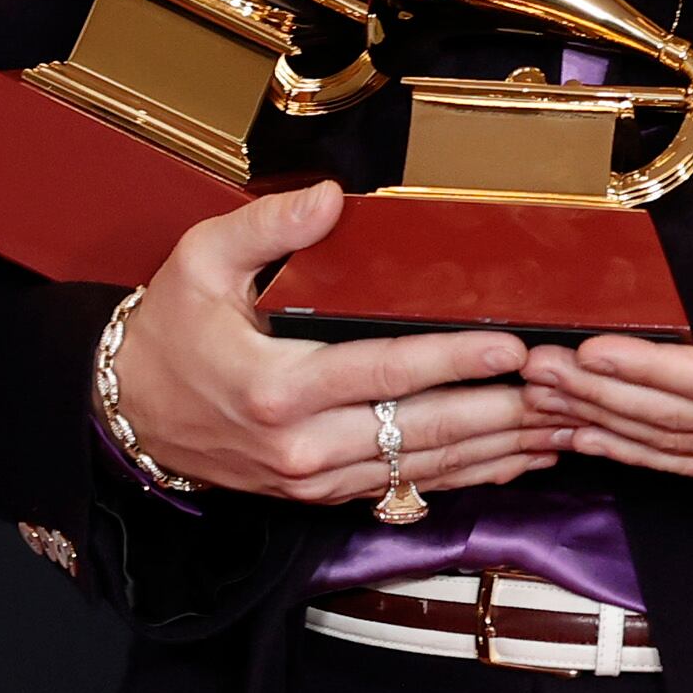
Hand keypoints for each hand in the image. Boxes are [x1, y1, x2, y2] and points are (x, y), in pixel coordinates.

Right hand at [108, 182, 565, 503]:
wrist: (128, 413)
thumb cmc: (169, 331)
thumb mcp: (200, 260)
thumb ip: (269, 228)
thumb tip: (330, 199)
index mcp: (276, 386)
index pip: (385, 372)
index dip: (454, 361)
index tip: (511, 347)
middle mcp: (301, 445)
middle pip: (421, 431)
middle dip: (501, 413)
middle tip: (564, 393)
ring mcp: (314, 478)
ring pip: (423, 467)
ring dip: (498, 450)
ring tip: (561, 428)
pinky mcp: (321, 494)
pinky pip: (406, 486)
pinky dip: (466, 475)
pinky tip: (511, 459)